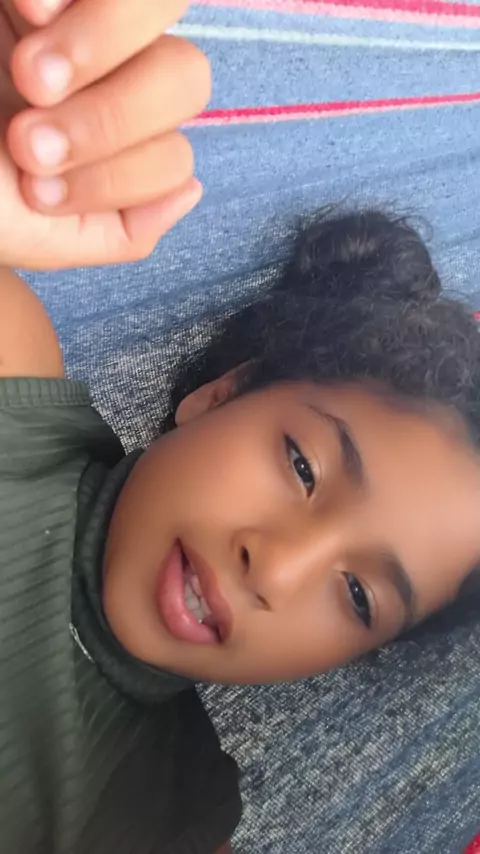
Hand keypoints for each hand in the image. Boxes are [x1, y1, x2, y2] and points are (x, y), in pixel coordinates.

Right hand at [0, 0, 209, 268]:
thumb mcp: (35, 231)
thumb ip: (118, 229)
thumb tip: (190, 191)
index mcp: (107, 136)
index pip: (173, 154)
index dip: (121, 175)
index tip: (32, 188)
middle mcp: (104, 70)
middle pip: (185, 78)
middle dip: (111, 121)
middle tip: (26, 138)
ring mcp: (75, 14)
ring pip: (159, 4)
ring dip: (99, 46)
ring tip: (26, 71)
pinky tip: (25, 8)